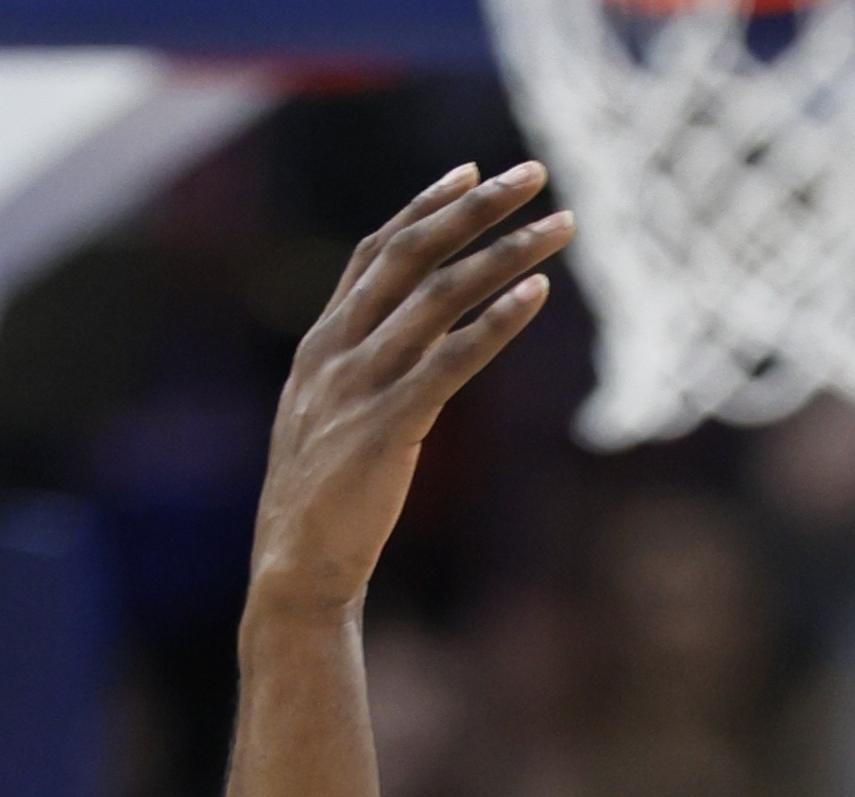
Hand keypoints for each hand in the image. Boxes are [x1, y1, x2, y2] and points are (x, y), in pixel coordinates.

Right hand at [246, 163, 572, 624]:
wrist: (293, 569)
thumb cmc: (323, 502)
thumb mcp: (330, 418)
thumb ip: (359, 372)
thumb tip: (402, 344)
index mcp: (322, 342)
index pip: (378, 251)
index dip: (426, 206)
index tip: (474, 170)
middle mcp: (337, 349)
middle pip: (412, 253)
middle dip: (476, 207)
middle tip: (535, 173)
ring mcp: (360, 385)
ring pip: (439, 296)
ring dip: (505, 252)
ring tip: (561, 225)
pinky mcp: (388, 427)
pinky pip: (450, 361)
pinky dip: (497, 321)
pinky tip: (538, 293)